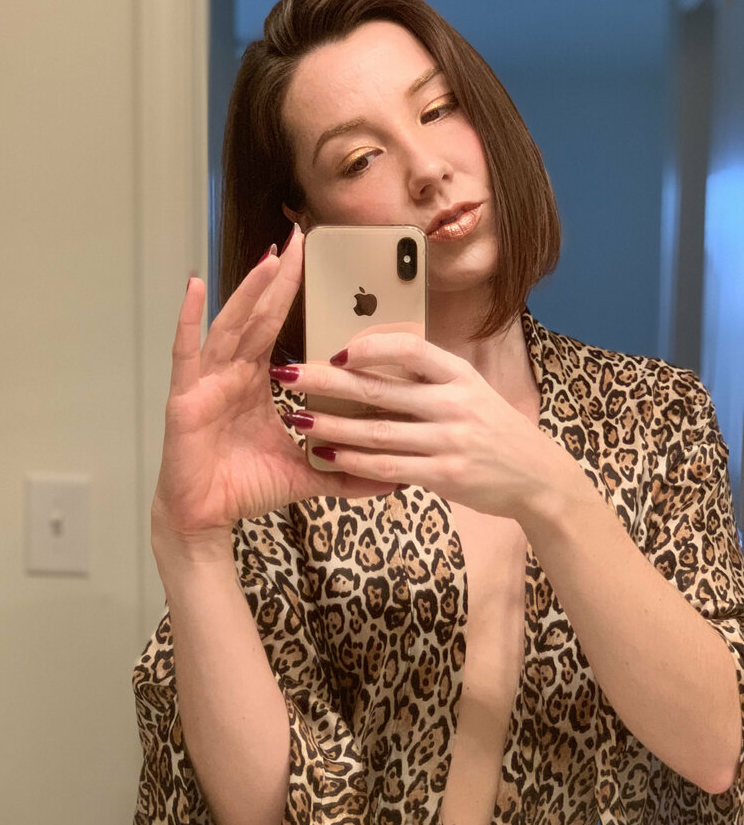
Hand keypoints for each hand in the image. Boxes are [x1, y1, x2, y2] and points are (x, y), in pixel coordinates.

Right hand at [150, 226, 405, 556]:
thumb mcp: (308, 474)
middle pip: (256, 316)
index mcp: (256, 383)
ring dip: (249, 291)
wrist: (206, 517)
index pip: (275, 327)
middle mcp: (230, 373)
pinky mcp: (185, 398)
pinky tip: (195, 287)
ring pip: (230, 327)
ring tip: (269, 259)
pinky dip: (189, 320)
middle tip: (297, 238)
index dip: (289, 292)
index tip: (309, 259)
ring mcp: (206, 382)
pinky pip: (186, 353)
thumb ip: (349, 472)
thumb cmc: (246, 488)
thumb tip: (395, 480)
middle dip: (276, 277)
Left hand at [273, 330, 571, 521]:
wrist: (537, 477)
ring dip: (332, 425)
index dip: (370, 347)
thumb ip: (429, 379)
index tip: (336, 349)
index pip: (412, 349)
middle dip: (327, 381)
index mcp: (460, 375)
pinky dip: (354, 461)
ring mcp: (450, 441)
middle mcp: (455, 403)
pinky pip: (388, 467)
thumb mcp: (471, 392)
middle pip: (380, 389)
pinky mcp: (445, 475)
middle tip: (288, 374)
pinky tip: (327, 455)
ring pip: (377, 431)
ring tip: (298, 418)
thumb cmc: (493, 431)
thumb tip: (372, 360)